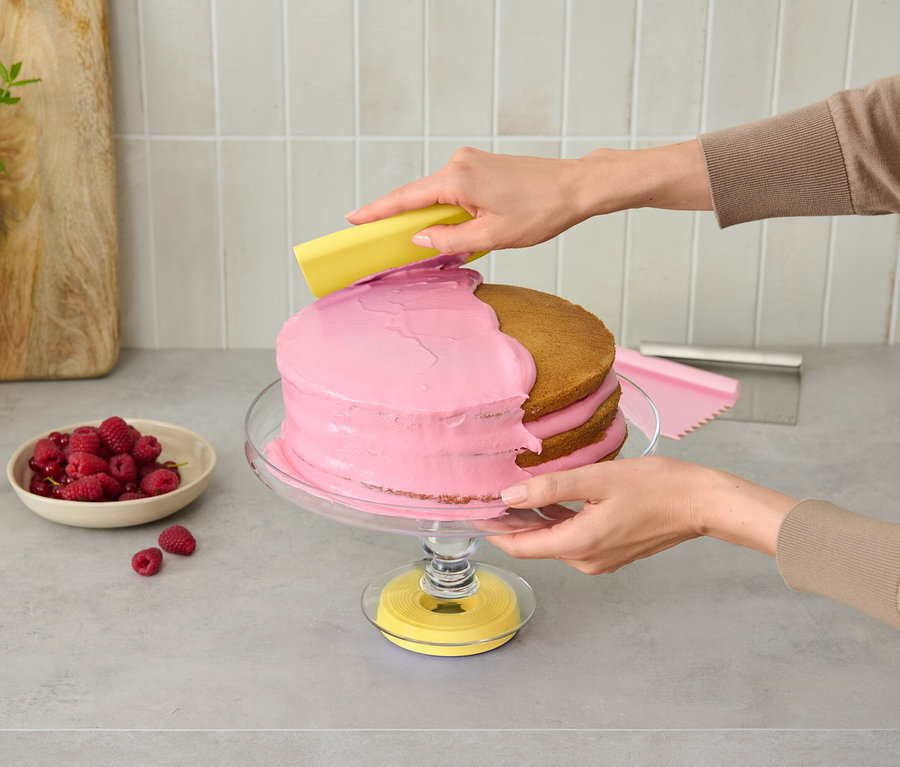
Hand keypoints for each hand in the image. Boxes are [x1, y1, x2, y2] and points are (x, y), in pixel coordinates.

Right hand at [347, 146, 590, 253]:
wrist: (574, 187)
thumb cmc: (540, 211)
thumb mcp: (491, 237)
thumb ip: (449, 239)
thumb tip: (419, 238)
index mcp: (458, 179)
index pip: (406, 199)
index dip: (377, 211)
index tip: (352, 219)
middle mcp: (459, 163)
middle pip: (417, 194)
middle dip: (397, 216)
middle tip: (374, 237)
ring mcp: (471, 160)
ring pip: (436, 192)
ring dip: (427, 214)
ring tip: (417, 239)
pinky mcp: (481, 164)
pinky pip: (452, 187)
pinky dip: (443, 206)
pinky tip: (446, 225)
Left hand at [490, 456, 795, 574]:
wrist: (701, 502)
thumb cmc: (658, 487)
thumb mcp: (598, 479)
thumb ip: (550, 487)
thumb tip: (509, 496)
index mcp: (578, 544)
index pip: (520, 545)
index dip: (493, 528)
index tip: (472, 510)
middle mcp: (585, 559)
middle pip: (534, 542)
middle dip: (509, 521)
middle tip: (487, 493)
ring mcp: (599, 558)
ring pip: (553, 538)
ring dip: (532, 518)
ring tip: (512, 490)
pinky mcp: (611, 550)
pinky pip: (573, 536)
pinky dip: (556, 519)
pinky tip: (550, 496)